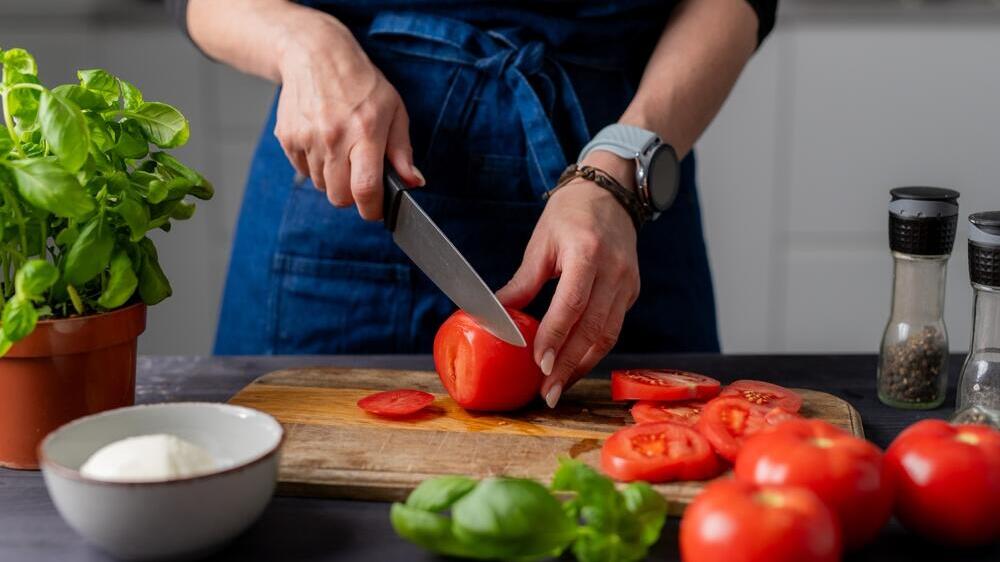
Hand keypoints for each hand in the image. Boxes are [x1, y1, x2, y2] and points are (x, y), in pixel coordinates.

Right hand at [273, 19, 423, 218]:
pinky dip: (314, 165)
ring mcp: (307, 138)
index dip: (371, 209)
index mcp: (365, 132)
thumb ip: (402, 151)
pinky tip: (322, 141)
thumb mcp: (394, 111)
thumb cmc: (360, 83)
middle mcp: (333, 137)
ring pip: (320, 185)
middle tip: (359, 175)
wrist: (316, 55)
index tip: (375, 210)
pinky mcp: (287, 138)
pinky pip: (303, 170)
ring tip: (340, 149)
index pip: (365, 188)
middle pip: (339, 197)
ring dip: (332, 178)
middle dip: (352, 195)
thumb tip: (413, 183)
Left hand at [497, 151, 640, 407]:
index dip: (556, 337)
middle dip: (569, 364)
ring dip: (582, 366)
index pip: (573, 304)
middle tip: (546, 392)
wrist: (611, 193)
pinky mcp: (631, 292)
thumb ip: (522, 283)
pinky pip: (613, 328)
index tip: (539, 364)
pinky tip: (574, 366)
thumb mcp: (541, 244)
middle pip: (593, 328)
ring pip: (608, 335)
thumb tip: (494, 315)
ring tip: (557, 387)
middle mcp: (614, 270)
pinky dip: (593, 351)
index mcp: (587, 252)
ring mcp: (627, 283)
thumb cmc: (571, 214)